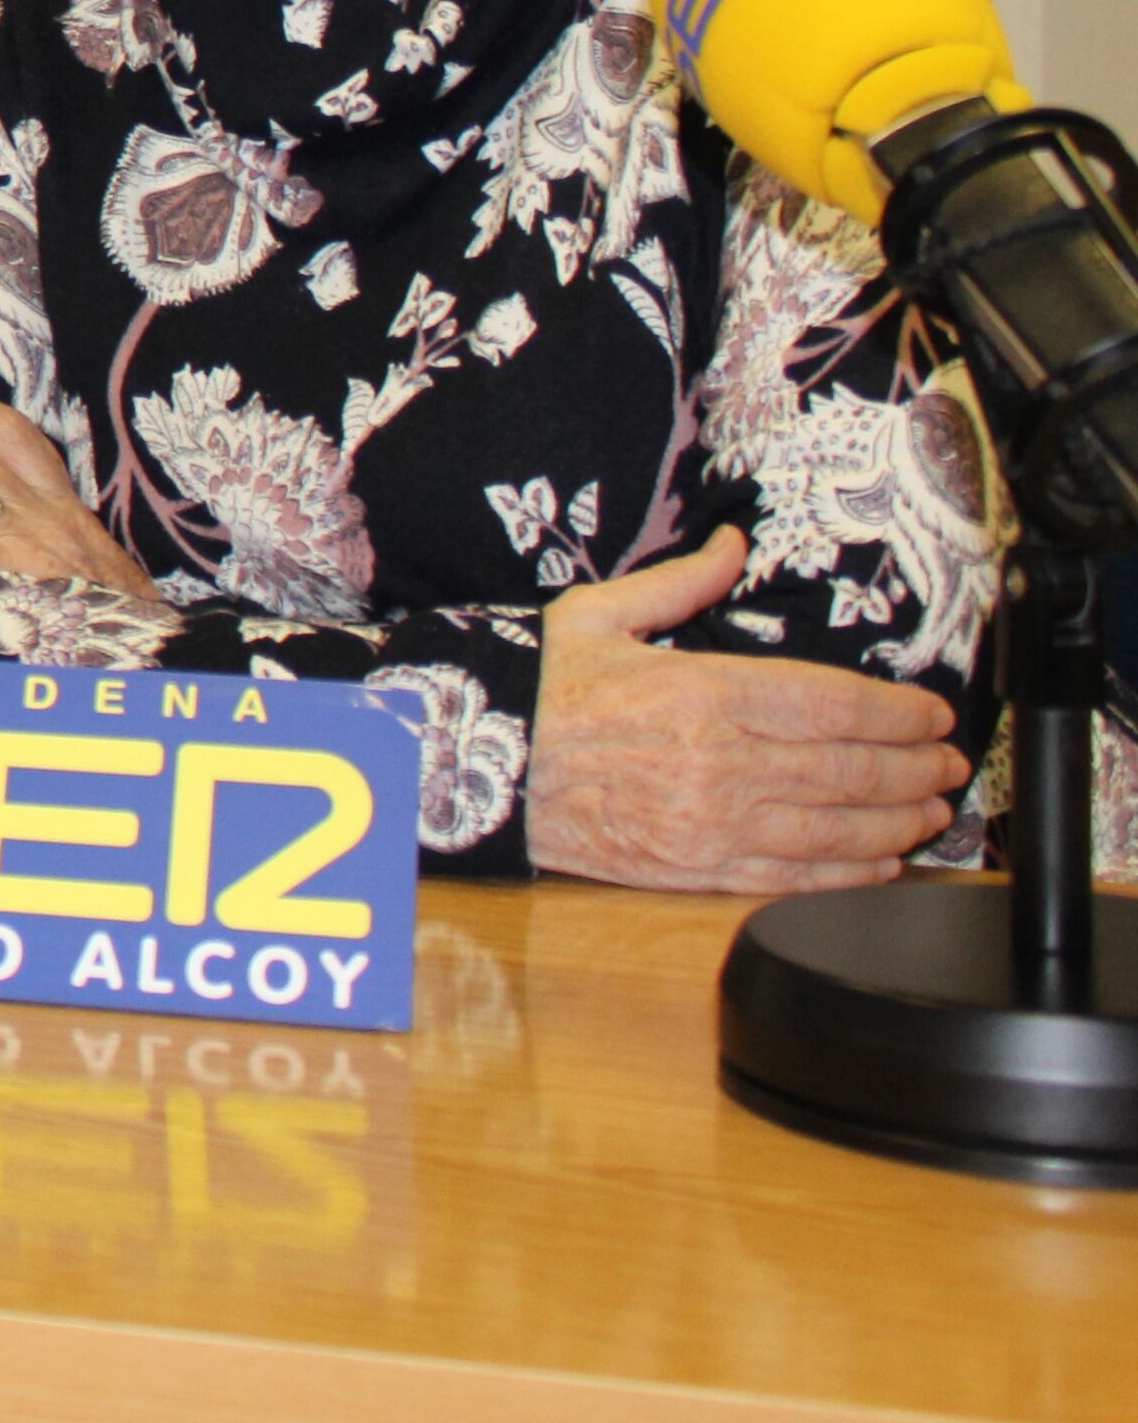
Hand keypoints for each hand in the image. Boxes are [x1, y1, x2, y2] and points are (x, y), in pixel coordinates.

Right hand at [525, 528, 966, 894]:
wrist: (472, 767)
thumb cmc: (537, 689)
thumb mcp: (598, 615)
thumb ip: (678, 583)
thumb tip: (734, 545)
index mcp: (703, 690)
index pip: (833, 702)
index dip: (898, 712)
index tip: (933, 714)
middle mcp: (718, 762)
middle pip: (849, 768)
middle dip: (914, 767)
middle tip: (950, 763)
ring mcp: (709, 822)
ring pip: (835, 827)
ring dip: (898, 822)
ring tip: (931, 811)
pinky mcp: (693, 868)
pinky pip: (792, 876)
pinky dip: (849, 874)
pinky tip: (881, 864)